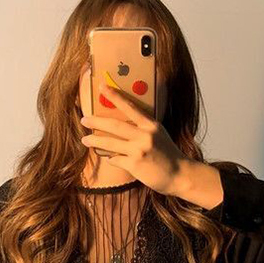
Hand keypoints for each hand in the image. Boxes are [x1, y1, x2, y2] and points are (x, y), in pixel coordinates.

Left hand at [80, 81, 187, 195]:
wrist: (179, 175)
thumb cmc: (168, 155)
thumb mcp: (159, 135)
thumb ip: (142, 128)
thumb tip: (120, 126)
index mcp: (151, 125)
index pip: (129, 107)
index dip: (114, 96)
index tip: (102, 87)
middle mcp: (144, 136)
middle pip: (114, 125)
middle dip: (96, 122)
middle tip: (84, 119)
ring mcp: (139, 151)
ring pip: (110, 144)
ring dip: (95, 141)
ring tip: (85, 140)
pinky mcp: (134, 165)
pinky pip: (115, 159)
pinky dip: (111, 158)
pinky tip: (109, 158)